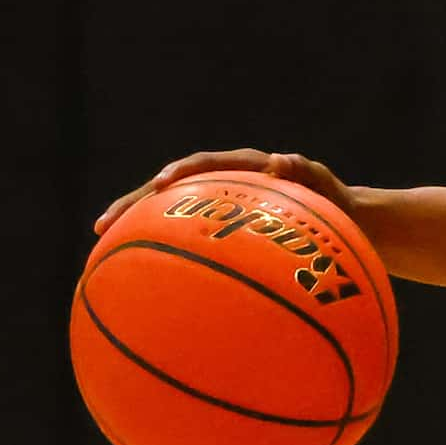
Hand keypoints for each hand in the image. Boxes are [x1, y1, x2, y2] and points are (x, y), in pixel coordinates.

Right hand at [94, 148, 360, 237]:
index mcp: (244, 170)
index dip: (180, 173)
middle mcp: (222, 187)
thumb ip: (307, 171)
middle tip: (104, 225)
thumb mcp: (327, 188)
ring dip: (135, 232)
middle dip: (134, 206)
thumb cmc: (336, 205)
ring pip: (166, 218)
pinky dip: (161, 257)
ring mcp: (216, 212)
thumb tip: (279, 159)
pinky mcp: (217, 235)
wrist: (344, 224)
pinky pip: (184, 245)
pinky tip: (137, 285)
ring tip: (101, 252)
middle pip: (168, 192)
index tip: (161, 184)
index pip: (204, 164)